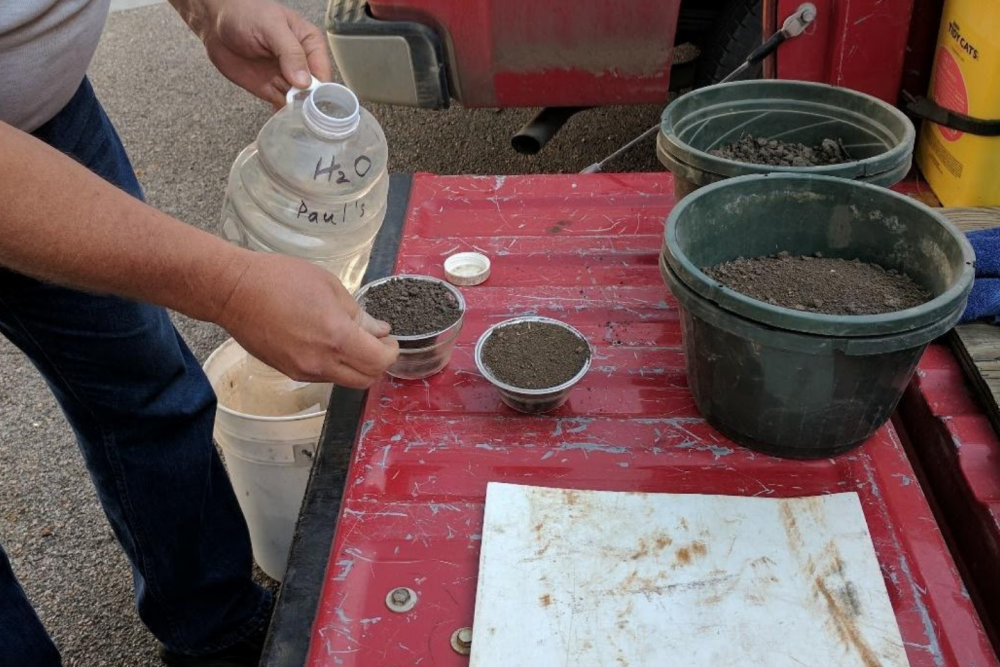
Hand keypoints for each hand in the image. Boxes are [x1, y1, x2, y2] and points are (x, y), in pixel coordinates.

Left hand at [172, 0, 332, 106]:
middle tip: (299, 109)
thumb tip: (304, 81)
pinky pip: (283, 107)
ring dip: (297, 111)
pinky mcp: (271, 89)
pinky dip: (284, 115)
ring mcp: (286, 78)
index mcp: (310, 44)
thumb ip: (290, 52)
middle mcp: (302, 63)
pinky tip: (283, 119)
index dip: (320, 87)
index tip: (310, 99)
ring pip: (300, 101)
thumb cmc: (245, 13)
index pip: (323, 71)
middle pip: (314, 91)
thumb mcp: (271, 26)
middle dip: (308, 103)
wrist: (215, 21)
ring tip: (292, 117)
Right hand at [215, 252, 398, 386]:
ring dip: (355, 366)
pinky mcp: (288, 372)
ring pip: (344, 380)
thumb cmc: (280, 279)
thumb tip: (379, 331)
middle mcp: (321, 363)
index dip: (390, 351)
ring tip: (348, 339)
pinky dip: (334, 365)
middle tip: (374, 342)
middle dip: (377, 362)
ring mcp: (303, 371)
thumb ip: (357, 314)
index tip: (388, 339)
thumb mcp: (329, 286)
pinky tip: (326, 343)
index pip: (379, 362)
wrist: (233, 291)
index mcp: (336, 338)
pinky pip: (323, 377)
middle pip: (365, 379)